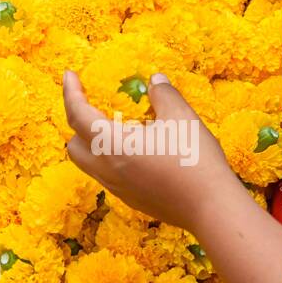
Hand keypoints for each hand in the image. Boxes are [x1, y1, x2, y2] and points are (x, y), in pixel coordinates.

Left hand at [62, 69, 246, 235]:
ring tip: (118, 127)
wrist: (212, 208)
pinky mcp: (133, 200)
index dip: (71, 92)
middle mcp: (108, 170)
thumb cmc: (195, 159)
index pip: (78, 116)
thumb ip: (164, 94)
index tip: (69, 75)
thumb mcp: (182, 117)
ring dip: (93, 143)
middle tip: (93, 104)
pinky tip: (137, 150)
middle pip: (74, 146)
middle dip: (77, 123)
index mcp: (113, 145)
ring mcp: (119, 189)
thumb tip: (155, 80)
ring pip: (90, 164)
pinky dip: (111, 158)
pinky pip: (109, 176)